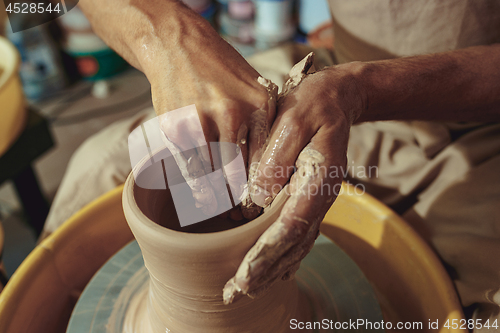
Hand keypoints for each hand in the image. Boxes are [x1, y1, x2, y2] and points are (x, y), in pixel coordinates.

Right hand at [140, 17, 277, 217]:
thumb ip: (264, 123)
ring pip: (213, 177)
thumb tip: (273, 162)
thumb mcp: (254, 89)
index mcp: (259, 106)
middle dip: (241, 200)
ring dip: (217, 198)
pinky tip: (202, 196)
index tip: (262, 204)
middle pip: (240, 174)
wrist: (179, 45)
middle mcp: (233, 115)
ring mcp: (202, 122)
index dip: (264, 188)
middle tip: (242, 214)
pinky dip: (196, 187)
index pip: (266, 161)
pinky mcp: (176, 128)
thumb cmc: (221, 70)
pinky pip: (190, 169)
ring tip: (221, 209)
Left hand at [223, 55, 364, 302]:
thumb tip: (255, 200)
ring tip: (245, 291)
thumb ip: (276, 159)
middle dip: (264, 272)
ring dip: (272, 270)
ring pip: (296, 246)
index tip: (244, 274)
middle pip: (294, 245)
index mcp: (319, 180)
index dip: (267, 252)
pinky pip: (298, 236)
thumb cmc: (313, 105)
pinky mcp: (308, 199)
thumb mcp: (293, 120)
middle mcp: (320, 198)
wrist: (337, 99)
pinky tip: (270, 271)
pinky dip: (283, 257)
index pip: (292, 225)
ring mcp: (316, 201)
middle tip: (234, 293)